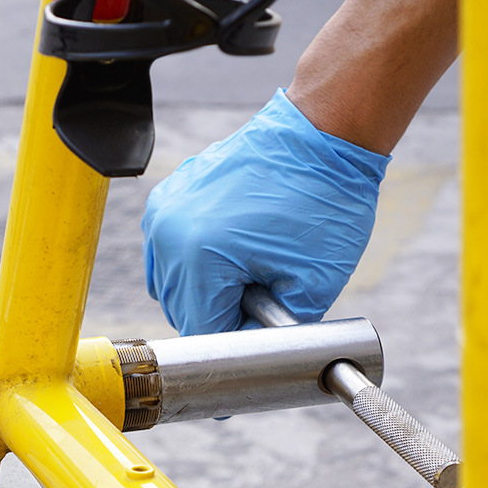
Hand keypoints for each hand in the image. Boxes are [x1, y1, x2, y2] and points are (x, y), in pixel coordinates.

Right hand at [141, 89, 390, 334]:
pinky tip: (230, 253)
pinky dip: (193, 263)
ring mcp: (163, 211)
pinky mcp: (168, 196)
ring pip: (168, 283)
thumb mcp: (312, 284)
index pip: (200, 330)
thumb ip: (275, 331)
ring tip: (247, 277)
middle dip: (216, 317)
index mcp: (199, 256)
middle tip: (259, 307)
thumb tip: (253, 353)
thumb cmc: (323, 201)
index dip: (229, 348)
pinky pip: (167, 251)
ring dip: (201, 292)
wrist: (321, 134)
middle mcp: (169, 233)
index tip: (250, 353)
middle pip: (179, 309)